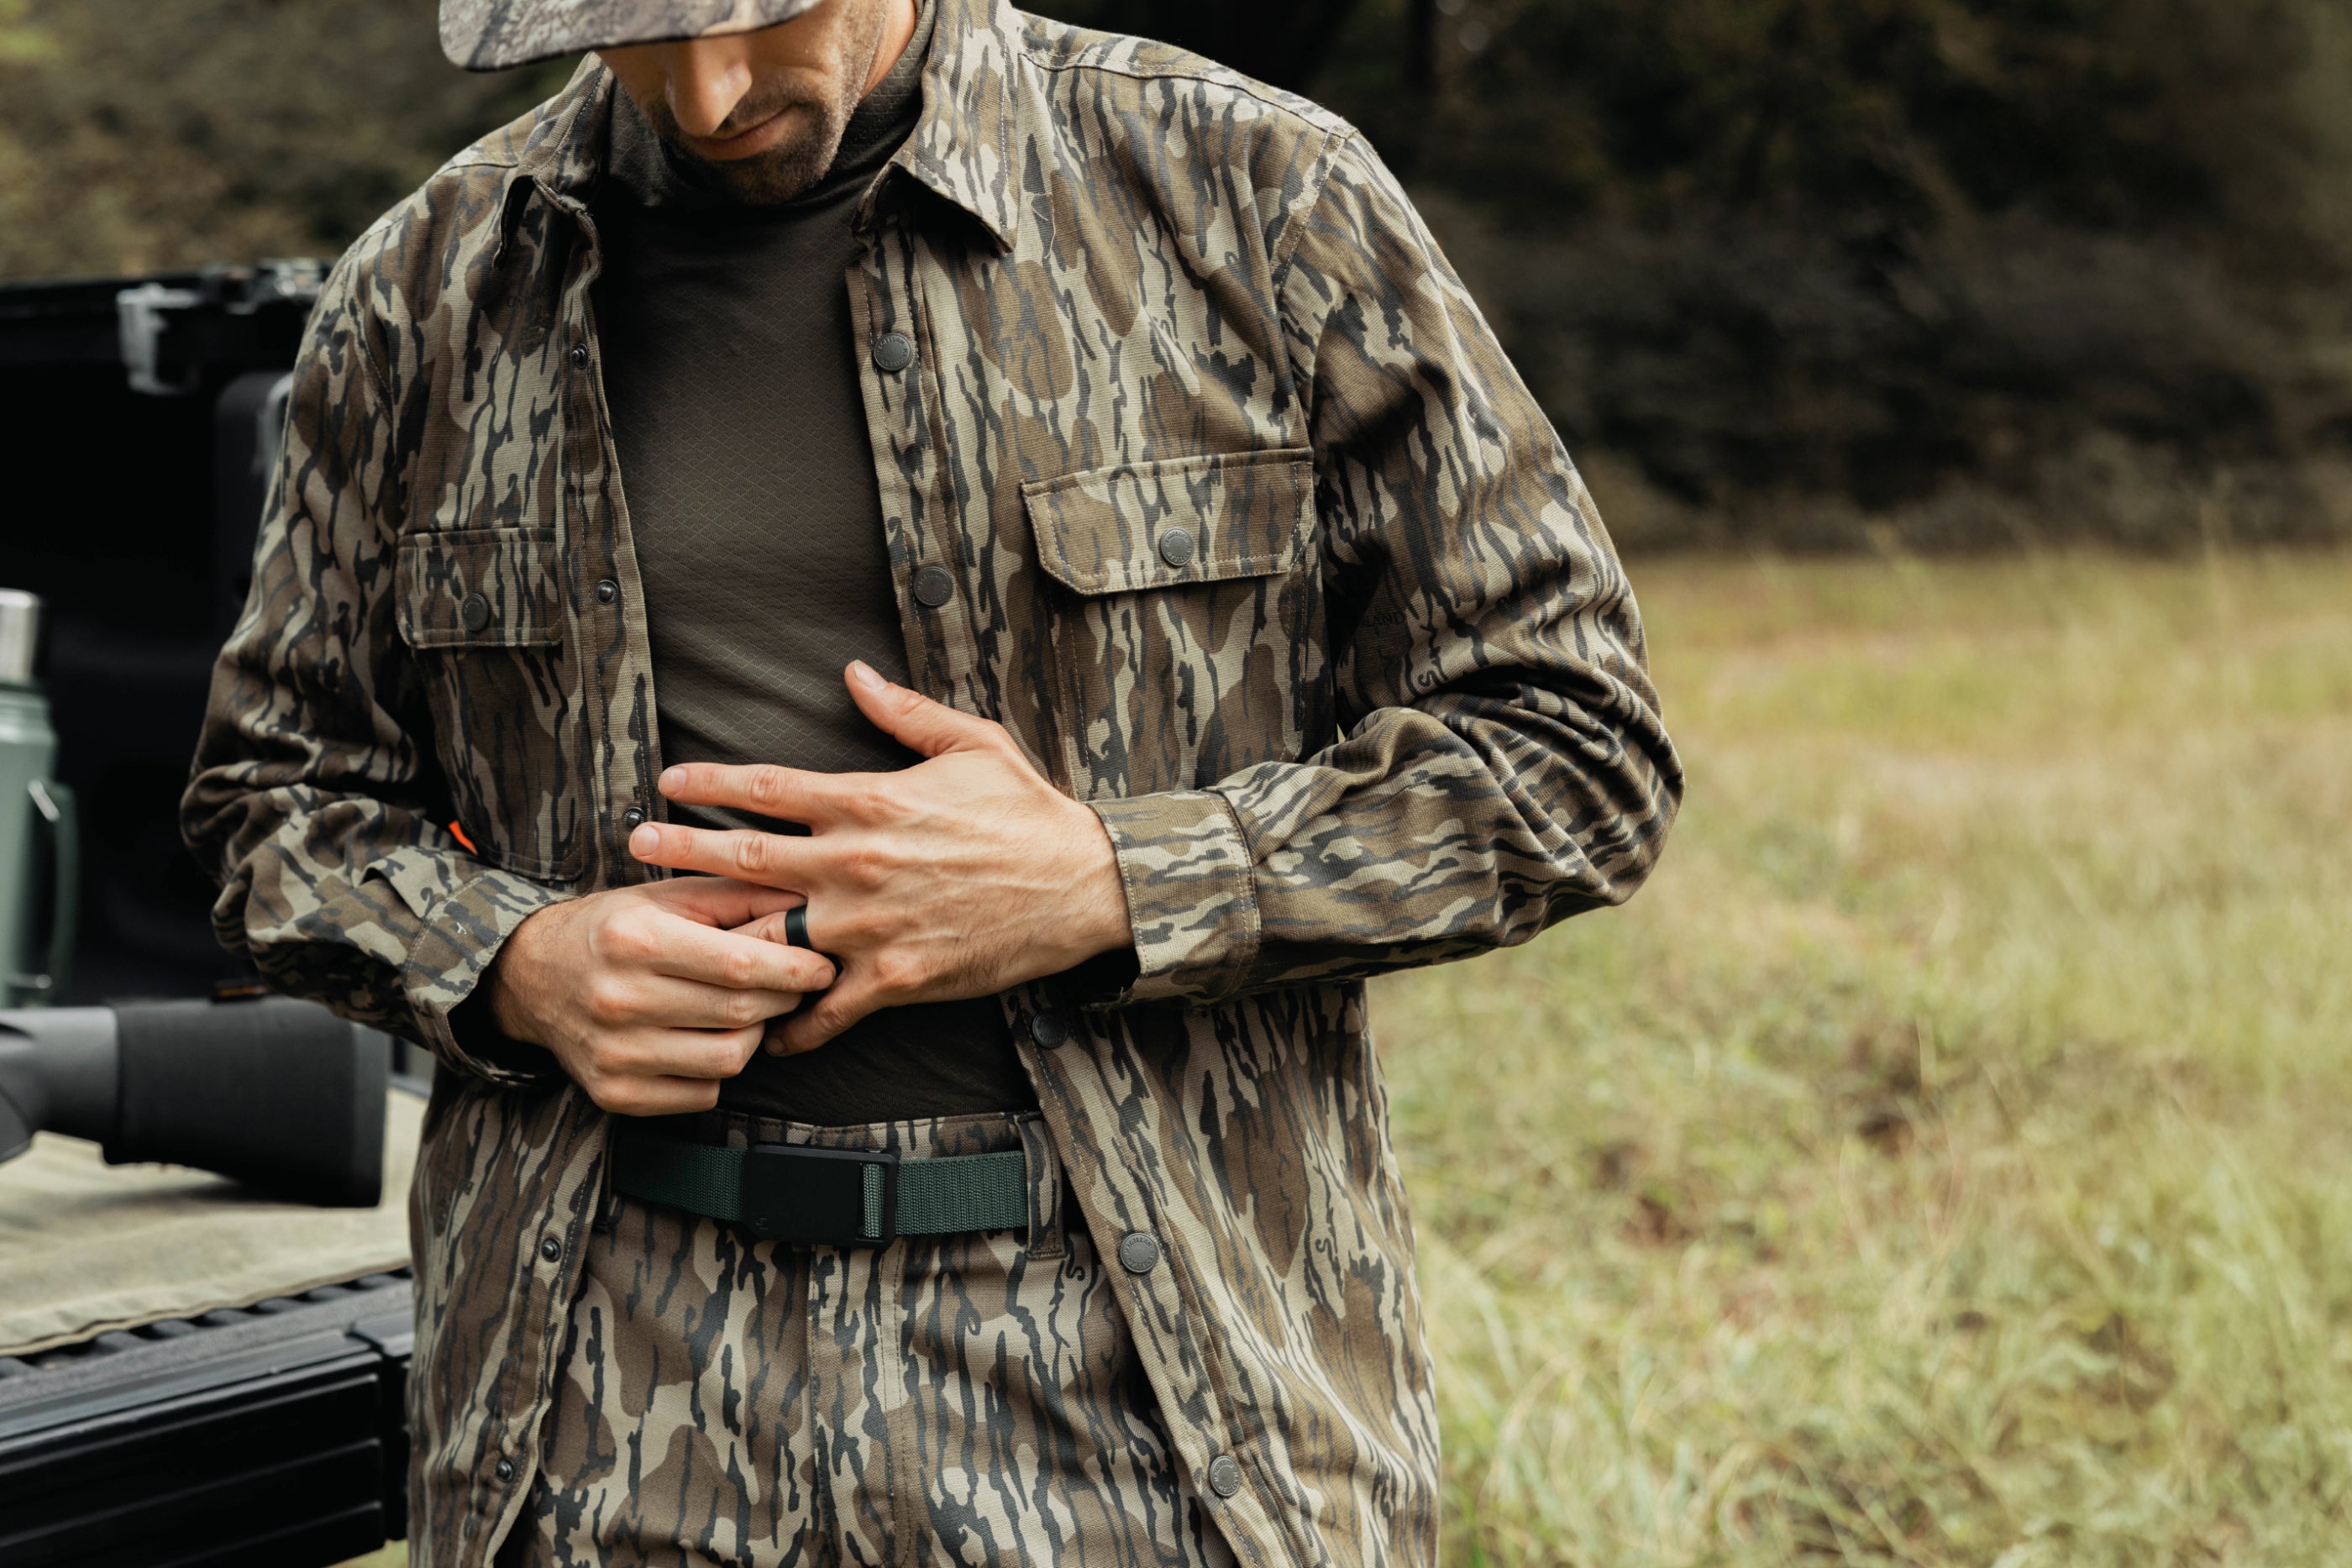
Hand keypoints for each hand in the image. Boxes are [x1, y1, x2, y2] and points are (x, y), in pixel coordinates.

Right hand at [485, 877, 837, 1114]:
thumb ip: (741, 897)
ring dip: (754, 1036)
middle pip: (740, 1013)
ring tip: (747, 1011)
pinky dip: (719, 1069)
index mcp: (635, 939)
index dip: (796, 969)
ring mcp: (615, 1053)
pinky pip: (702, 1092)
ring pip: (728, 1060)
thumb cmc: (614, 929)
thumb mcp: (669, 896)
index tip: (823, 965)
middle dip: (784, 999)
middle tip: (796, 985)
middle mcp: (619, 999)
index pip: (741, 965)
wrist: (533, 977)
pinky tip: (708, 1039)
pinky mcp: (615, 1093)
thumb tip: (810, 904)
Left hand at [625, 660, 1132, 1053]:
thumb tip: (854, 674)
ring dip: (717, 944)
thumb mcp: (973, 744)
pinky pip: (823, 1009)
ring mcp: (871, 926)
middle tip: (634, 850)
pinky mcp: (894, 978)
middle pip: (745, 860)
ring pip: (771, 938)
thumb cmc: (1028, 813)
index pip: (767, 790)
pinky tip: (759, 1029)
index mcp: (871, 802)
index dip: (709, 785)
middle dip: (681, 854)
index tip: (667, 784)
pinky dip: (787, 1022)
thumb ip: (903, 713)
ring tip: (671, 948)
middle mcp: (857, 864)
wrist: (1084, 886)